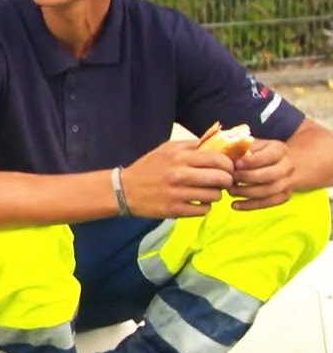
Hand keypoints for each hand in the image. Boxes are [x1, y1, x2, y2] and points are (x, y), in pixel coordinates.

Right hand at [119, 140, 235, 218]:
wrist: (124, 190)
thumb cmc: (149, 167)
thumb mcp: (167, 148)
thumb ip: (193, 145)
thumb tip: (220, 141)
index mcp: (179, 157)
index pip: (218, 159)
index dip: (229, 165)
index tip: (227, 168)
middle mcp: (179, 175)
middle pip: (220, 178)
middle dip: (226, 181)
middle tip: (221, 182)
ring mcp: (177, 194)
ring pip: (214, 196)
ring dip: (215, 194)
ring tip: (207, 192)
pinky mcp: (174, 210)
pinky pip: (203, 210)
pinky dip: (204, 207)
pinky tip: (197, 202)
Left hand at [228, 139, 294, 210]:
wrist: (280, 164)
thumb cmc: (258, 153)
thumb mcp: (252, 145)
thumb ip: (241, 148)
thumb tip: (225, 156)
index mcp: (280, 149)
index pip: (269, 156)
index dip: (252, 161)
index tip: (236, 164)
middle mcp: (288, 166)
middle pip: (271, 175)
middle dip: (249, 178)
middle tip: (232, 178)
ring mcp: (288, 182)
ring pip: (270, 191)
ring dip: (248, 193)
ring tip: (230, 191)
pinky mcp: (284, 195)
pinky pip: (269, 203)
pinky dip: (251, 205)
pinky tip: (234, 205)